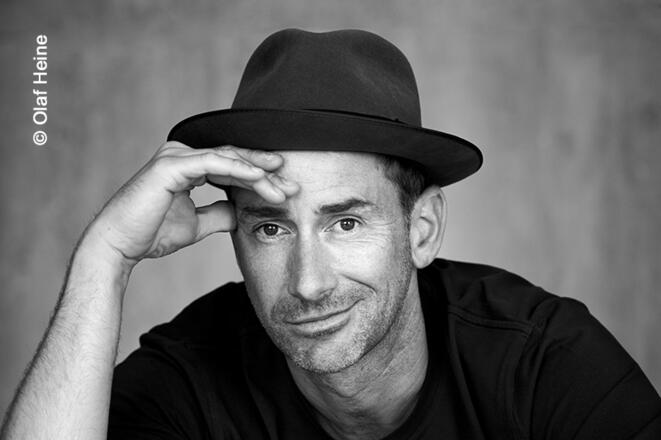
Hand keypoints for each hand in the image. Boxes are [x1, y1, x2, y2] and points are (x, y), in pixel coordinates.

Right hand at [83, 141, 297, 267]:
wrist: (120, 246)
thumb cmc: (152, 234)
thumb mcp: (196, 224)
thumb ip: (218, 214)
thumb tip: (239, 212)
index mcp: (187, 165)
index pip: (231, 165)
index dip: (258, 176)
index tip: (284, 190)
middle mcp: (181, 154)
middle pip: (234, 158)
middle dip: (266, 171)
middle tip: (292, 184)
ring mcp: (176, 156)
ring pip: (229, 159)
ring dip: (259, 173)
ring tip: (282, 188)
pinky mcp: (172, 164)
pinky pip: (215, 163)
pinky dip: (240, 170)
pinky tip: (261, 179)